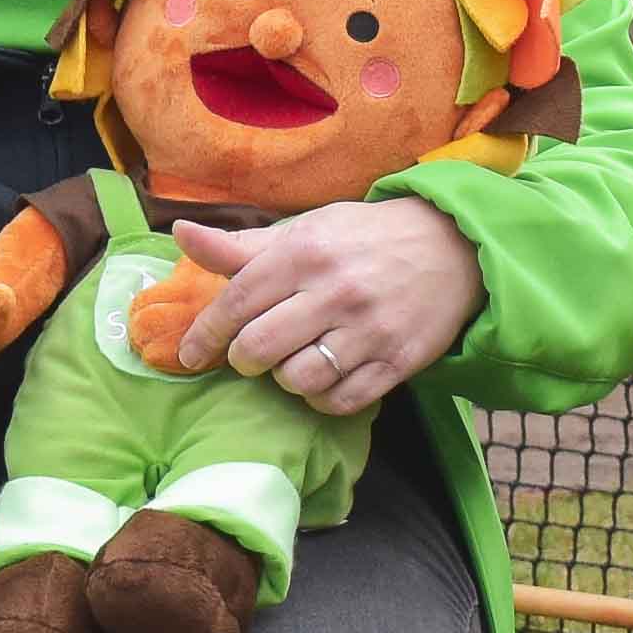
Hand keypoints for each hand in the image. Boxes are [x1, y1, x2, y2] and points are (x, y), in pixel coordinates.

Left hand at [164, 201, 483, 421]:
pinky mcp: (397, 361)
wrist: (452, 246)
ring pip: (298, 380)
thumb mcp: (304, 231)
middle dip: (242, 360)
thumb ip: (241, 245)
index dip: (205, 335)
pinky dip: (321, 398)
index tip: (190, 355)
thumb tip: (180, 234)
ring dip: (284, 379)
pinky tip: (323, 378)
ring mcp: (369, 329)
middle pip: (260, 348)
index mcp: (305, 253)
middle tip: (248, 356)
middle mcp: (335, 291)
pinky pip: (340, 401)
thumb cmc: (363, 240)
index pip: (236, 303)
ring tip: (292, 362)